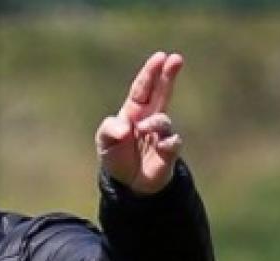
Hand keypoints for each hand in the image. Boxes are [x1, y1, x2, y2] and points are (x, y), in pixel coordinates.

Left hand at [96, 51, 183, 194]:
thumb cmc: (115, 157)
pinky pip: (173, 142)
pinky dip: (166, 143)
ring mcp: (161, 133)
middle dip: (168, 75)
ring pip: (164, 119)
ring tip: (143, 130)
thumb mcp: (104, 142)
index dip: (151, 72)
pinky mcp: (169, 151)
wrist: (127, 184)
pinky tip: (160, 147)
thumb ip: (109, 129)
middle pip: (161, 92)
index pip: (143, 88)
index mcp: (133, 111)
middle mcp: (149, 118)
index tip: (161, 56)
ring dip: (154, 123)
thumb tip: (127, 126)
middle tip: (176, 58)